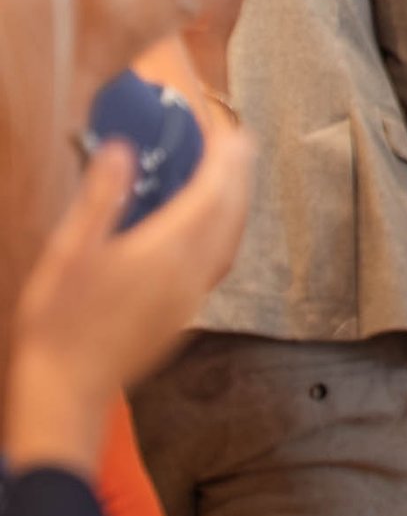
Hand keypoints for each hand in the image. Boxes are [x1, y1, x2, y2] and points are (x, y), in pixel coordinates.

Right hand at [5, 120, 253, 476]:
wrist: (66, 388)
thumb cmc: (59, 321)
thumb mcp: (70, 251)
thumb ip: (100, 198)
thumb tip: (121, 149)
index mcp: (166, 251)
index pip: (213, 191)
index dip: (225, 156)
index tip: (229, 127)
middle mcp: (190, 273)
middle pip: (231, 212)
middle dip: (238, 172)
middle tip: (236, 138)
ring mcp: (191, 296)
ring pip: (231, 238)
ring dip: (235, 201)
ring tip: (229, 174)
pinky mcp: (183, 314)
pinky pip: (219, 261)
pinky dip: (225, 231)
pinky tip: (208, 227)